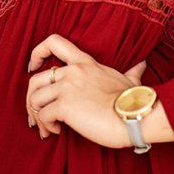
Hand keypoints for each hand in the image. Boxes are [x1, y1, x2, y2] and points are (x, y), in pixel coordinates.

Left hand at [25, 33, 147, 147]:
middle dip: (30, 99)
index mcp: (84, 62)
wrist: (134, 116)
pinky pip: (43, 116)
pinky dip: (46, 126)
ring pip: (35, 99)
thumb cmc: (133, 101)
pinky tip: (57, 131)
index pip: (53, 42)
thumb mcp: (129, 80)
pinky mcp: (65, 106)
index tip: (33, 67)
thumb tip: (142, 66)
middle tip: (36, 115)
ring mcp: (67, 87)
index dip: (37, 53)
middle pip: (35, 79)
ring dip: (37, 117)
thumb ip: (131, 72)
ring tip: (47, 128)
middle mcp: (72, 71)